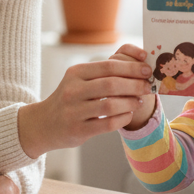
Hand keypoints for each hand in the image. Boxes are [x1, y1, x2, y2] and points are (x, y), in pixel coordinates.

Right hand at [17, 45, 152, 157]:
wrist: (44, 123)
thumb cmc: (70, 98)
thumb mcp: (79, 79)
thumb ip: (104, 72)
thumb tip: (139, 64)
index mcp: (75, 73)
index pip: (108, 66)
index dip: (131, 67)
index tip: (147, 68)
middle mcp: (72, 90)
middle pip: (111, 84)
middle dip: (135, 84)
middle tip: (148, 86)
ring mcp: (74, 111)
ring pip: (110, 105)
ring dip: (130, 103)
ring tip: (140, 101)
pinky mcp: (78, 130)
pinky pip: (107, 124)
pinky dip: (122, 119)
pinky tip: (128, 115)